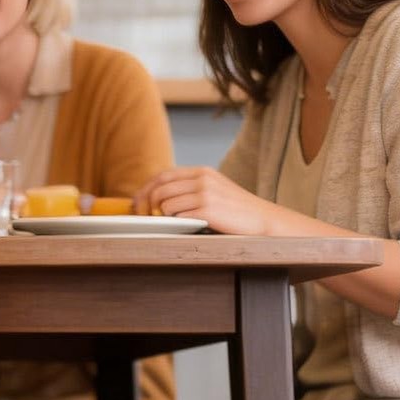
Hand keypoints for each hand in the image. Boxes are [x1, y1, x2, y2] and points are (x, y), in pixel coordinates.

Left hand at [134, 167, 279, 235]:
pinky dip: (175, 223)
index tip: (137, 204)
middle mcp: (202, 178)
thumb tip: (159, 201)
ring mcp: (205, 193)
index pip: (163, 176)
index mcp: (202, 172)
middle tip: (144, 219)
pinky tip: (184, 227)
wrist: (262, 220)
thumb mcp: (213, 191)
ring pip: (165, 203)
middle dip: (145, 204)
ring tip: (170, 225)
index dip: (145, 190)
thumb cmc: (235, 211)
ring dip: (162, 217)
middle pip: (159, 188)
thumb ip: (190, 190)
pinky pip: (178, 216)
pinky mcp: (208, 209)